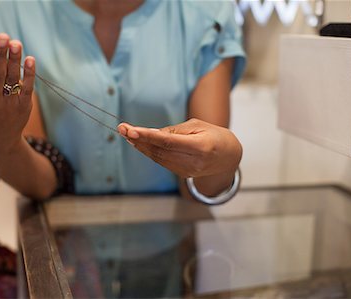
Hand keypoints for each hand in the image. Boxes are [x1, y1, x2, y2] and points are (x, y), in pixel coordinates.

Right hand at [0, 33, 35, 153]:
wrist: (1, 137)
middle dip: (1, 56)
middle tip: (3, 37)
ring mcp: (10, 105)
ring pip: (13, 79)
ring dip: (15, 60)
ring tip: (16, 43)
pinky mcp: (25, 106)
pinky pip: (28, 88)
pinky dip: (29, 74)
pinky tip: (30, 59)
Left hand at [117, 118, 241, 178]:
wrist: (228, 158)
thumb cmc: (214, 135)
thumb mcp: (198, 126)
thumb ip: (175, 130)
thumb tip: (151, 133)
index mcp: (200, 147)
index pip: (167, 142)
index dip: (147, 136)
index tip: (130, 130)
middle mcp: (193, 162)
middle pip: (159, 151)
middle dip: (138, 139)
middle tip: (122, 128)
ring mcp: (187, 171)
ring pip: (157, 158)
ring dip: (140, 146)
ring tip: (126, 134)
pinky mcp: (182, 174)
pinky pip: (162, 162)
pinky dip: (149, 152)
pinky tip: (139, 143)